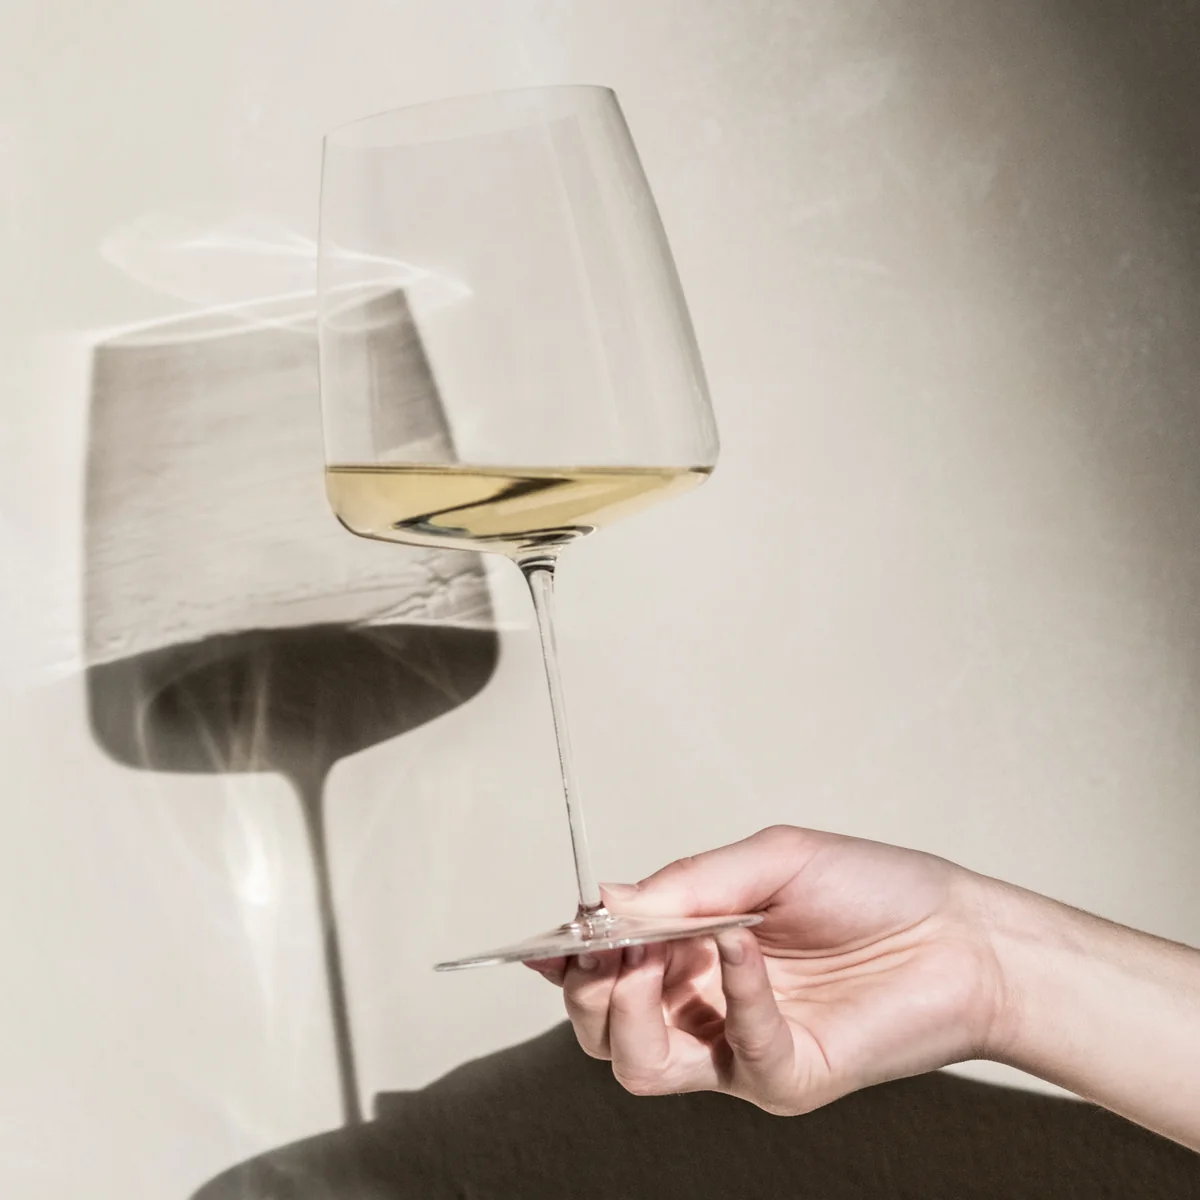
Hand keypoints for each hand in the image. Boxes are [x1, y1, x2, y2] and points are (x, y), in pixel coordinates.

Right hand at [527, 825, 1005, 1115]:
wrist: (962, 933)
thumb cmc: (872, 889)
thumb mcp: (770, 860)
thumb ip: (686, 884)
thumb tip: (603, 900)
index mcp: (690, 953)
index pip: (605, 973)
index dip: (567, 961)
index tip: (553, 935)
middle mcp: (705, 1007)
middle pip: (603, 1030)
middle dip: (589, 988)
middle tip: (610, 943)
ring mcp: (741, 1049)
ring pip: (642, 1066)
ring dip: (631, 1008)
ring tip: (653, 953)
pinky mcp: (788, 1077)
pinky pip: (738, 1052)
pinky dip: (733, 992)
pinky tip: (743, 945)